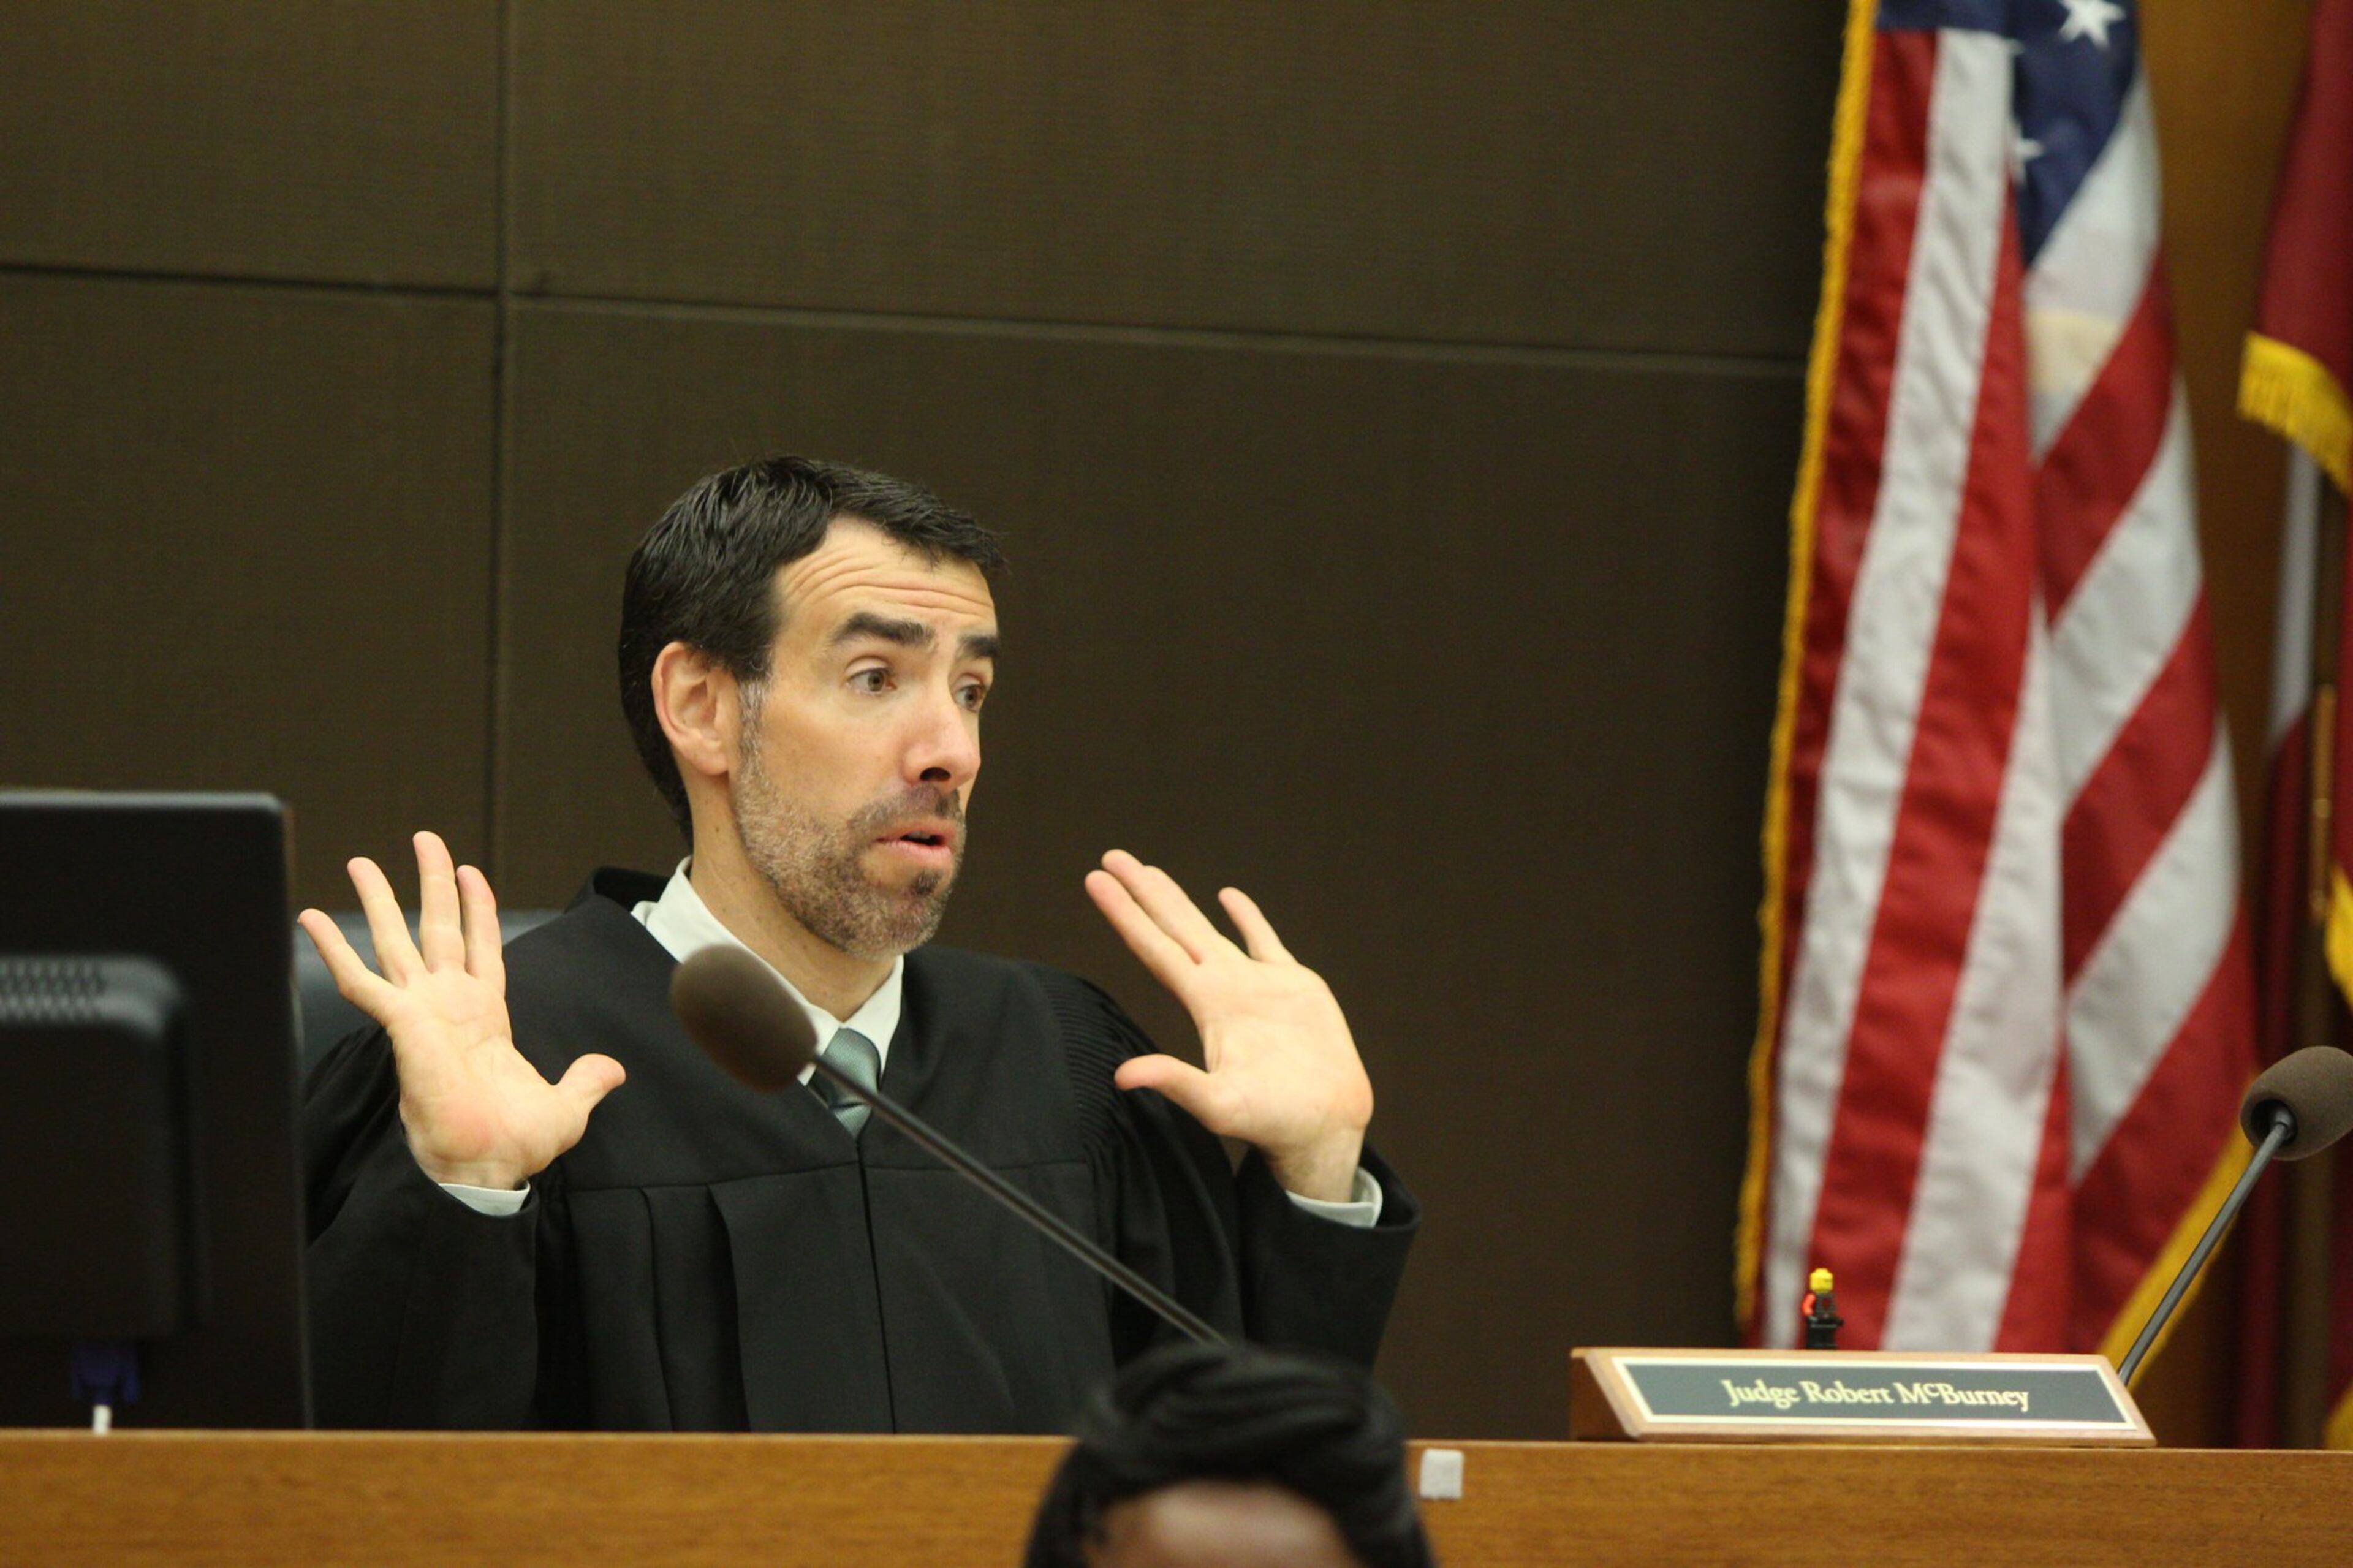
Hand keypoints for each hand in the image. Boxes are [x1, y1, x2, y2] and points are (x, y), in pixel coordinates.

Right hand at [298, 831, 623, 1190]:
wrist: (486, 1166)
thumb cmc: (515, 1143)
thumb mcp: (568, 1107)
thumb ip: (587, 1081)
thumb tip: (613, 1070)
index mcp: (486, 1016)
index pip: (482, 947)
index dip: (479, 908)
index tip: (472, 871)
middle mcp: (450, 1006)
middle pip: (440, 928)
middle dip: (432, 883)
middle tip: (424, 839)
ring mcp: (423, 1012)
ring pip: (397, 941)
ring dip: (380, 900)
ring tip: (360, 861)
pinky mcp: (401, 1024)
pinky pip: (361, 980)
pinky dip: (334, 949)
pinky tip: (312, 918)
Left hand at [1084, 850, 1372, 1203]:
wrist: (1324, 1125)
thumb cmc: (1273, 1121)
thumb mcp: (1219, 1105)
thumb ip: (1175, 1083)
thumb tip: (1121, 1076)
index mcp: (1205, 1004)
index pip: (1154, 949)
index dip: (1126, 914)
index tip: (1097, 880)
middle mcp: (1223, 987)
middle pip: (1172, 928)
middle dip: (1142, 893)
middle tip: (1110, 857)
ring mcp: (1256, 984)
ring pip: (1208, 929)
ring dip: (1178, 900)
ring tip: (1150, 871)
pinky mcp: (1295, 986)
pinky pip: (1264, 941)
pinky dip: (1247, 917)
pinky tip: (1229, 896)